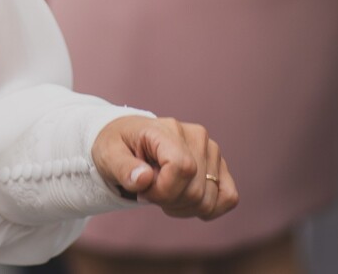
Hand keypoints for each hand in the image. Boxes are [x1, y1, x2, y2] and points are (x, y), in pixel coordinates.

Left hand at [93, 115, 238, 219]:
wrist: (129, 140)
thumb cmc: (118, 146)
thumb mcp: (108, 155)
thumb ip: (123, 168)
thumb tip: (143, 178)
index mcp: (167, 130)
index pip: (182, 168)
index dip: (162, 190)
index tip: (143, 190)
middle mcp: (197, 137)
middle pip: (195, 190)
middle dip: (168, 201)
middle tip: (150, 190)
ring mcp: (212, 151)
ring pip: (210, 199)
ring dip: (183, 207)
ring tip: (165, 191)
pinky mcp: (219, 166)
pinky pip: (229, 197)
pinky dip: (207, 208)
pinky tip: (184, 200)